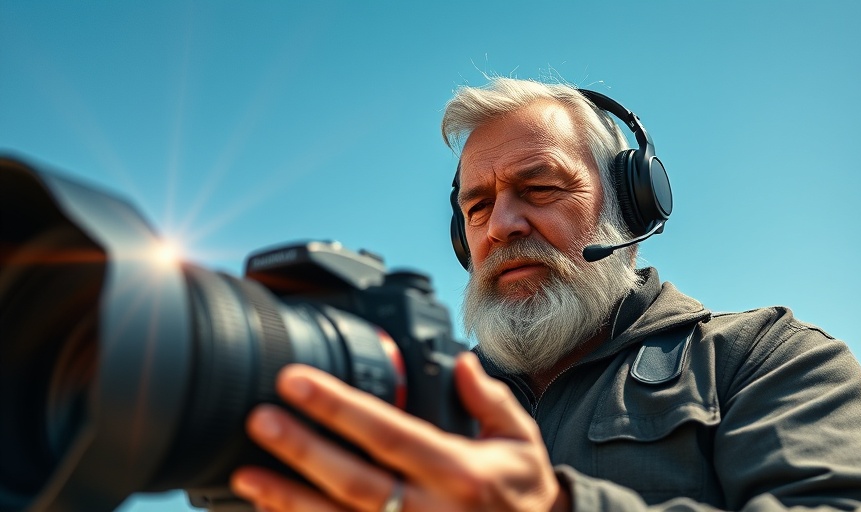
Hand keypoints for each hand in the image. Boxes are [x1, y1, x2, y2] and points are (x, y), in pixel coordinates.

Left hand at [230, 352, 568, 511]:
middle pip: (354, 480)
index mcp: (458, 472)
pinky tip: (271, 511)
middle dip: (303, 449)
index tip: (298, 382)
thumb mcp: (520, 441)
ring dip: (289, 499)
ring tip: (247, 474)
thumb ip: (490, 400)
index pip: (389, 433)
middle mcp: (430, 511)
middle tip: (261, 419)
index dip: (340, 408)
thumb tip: (461, 361)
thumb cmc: (522, 494)